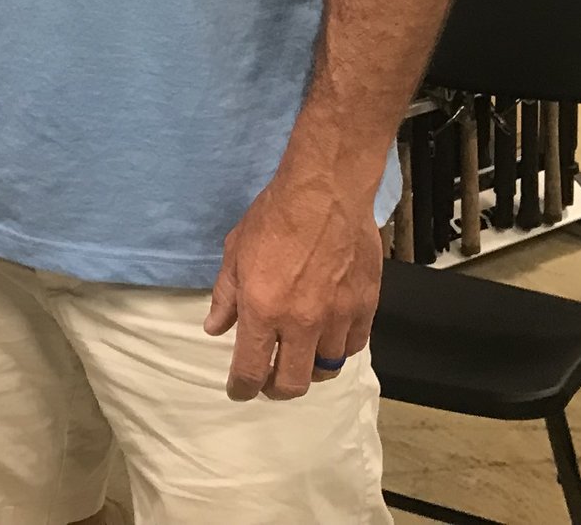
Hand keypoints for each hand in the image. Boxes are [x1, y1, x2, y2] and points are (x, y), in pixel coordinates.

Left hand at [202, 176, 383, 401]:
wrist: (326, 191)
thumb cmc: (274, 216)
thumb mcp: (235, 251)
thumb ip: (226, 296)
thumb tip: (216, 329)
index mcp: (263, 311)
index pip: (251, 370)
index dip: (242, 388)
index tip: (238, 390)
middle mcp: (301, 323)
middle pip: (292, 384)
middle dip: (276, 389)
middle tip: (270, 381)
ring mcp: (336, 318)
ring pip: (326, 369)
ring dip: (310, 369)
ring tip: (301, 358)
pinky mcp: (365, 307)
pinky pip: (353, 346)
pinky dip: (339, 349)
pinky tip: (330, 338)